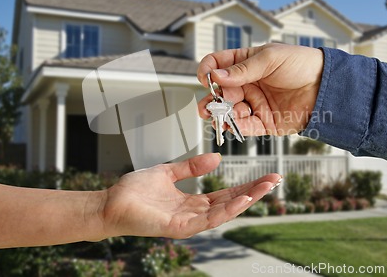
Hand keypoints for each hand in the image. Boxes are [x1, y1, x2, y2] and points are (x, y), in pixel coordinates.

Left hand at [101, 153, 280, 238]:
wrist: (110, 201)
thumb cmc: (135, 190)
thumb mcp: (168, 172)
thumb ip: (191, 167)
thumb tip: (216, 159)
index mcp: (192, 201)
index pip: (225, 193)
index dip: (246, 185)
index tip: (265, 176)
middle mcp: (193, 213)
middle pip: (230, 202)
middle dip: (253, 192)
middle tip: (275, 180)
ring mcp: (187, 222)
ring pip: (223, 212)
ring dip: (245, 200)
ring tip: (265, 188)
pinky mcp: (177, 228)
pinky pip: (206, 220)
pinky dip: (225, 211)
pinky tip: (240, 200)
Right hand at [197, 43, 323, 135]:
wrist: (327, 87)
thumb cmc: (302, 64)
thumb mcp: (270, 58)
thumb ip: (242, 69)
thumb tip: (216, 76)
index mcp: (246, 63)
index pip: (218, 65)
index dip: (208, 71)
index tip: (206, 79)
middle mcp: (247, 84)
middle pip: (220, 92)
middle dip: (211, 100)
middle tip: (208, 105)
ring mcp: (254, 103)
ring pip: (229, 111)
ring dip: (221, 115)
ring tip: (219, 116)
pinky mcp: (264, 122)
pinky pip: (245, 127)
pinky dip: (235, 127)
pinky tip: (231, 124)